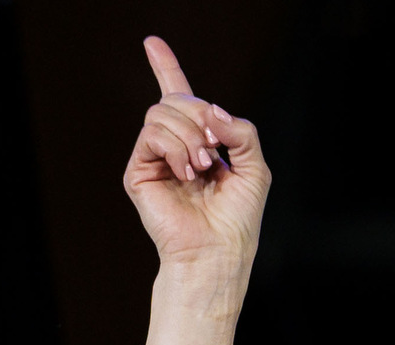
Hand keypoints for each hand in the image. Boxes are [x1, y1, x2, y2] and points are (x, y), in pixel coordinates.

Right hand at [125, 37, 267, 344]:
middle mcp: (173, 147)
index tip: (151, 42)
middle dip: (199, 115)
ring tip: (202, 168)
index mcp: (198, 142)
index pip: (179, 98)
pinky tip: (187, 172)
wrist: (217, 252)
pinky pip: (152, 134)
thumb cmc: (237, 219)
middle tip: (214, 151)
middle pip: (176, 100)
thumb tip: (213, 113)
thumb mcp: (256, 167)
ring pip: (161, 113)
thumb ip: (242, 131)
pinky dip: (175, 147)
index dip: (166, 67)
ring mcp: (153, 158)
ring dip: (190, 135)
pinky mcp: (138, 172)